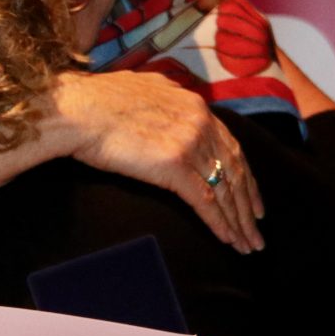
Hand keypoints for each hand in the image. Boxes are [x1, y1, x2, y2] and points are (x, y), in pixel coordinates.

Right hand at [51, 71, 264, 250]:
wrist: (77, 108)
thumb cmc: (97, 101)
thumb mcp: (143, 90)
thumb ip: (166, 99)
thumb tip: (168, 102)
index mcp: (195, 106)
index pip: (232, 147)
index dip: (246, 178)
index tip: (253, 201)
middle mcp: (200, 123)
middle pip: (235, 172)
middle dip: (248, 206)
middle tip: (257, 232)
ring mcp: (189, 143)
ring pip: (224, 190)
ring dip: (238, 222)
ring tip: (247, 245)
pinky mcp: (174, 165)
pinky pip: (204, 201)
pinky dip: (219, 224)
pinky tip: (227, 240)